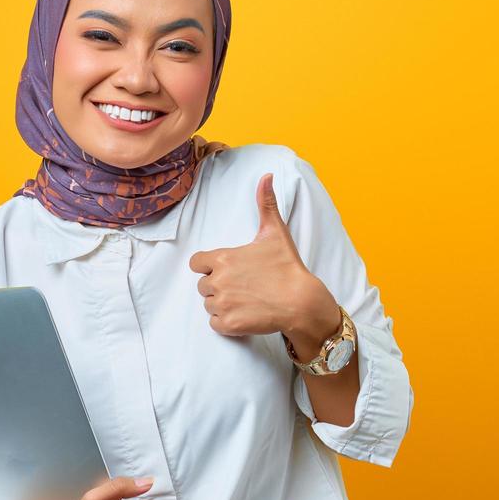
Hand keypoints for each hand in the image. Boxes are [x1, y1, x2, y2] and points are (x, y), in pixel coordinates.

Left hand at [188, 172, 325, 336]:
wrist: (302, 302)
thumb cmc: (288, 267)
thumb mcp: (275, 232)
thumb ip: (265, 203)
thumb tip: (267, 175)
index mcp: (222, 258)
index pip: (196, 263)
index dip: (209, 266)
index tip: (228, 269)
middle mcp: (218, 281)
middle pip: (202, 285)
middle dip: (218, 286)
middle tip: (243, 286)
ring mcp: (222, 304)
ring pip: (209, 305)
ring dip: (223, 304)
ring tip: (246, 300)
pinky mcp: (228, 324)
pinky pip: (214, 324)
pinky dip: (226, 323)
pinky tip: (245, 314)